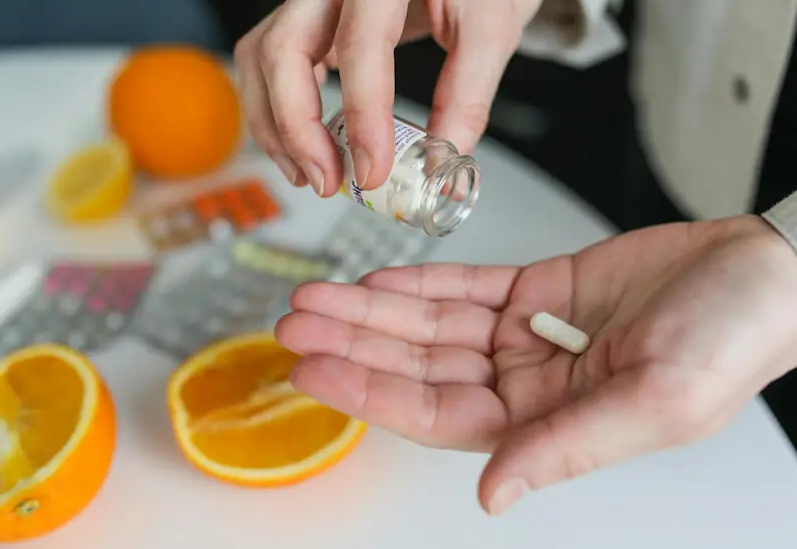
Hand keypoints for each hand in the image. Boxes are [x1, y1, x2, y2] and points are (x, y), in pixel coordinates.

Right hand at [233, 0, 542, 196]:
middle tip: (327, 180)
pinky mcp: (308, 18)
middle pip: (282, 49)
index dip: (363, 118)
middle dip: (296, 128)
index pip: (359, 45)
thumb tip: (438, 164)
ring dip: (275, 126)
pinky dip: (276, 110)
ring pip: (260, 57)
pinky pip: (269, 61)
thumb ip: (467, 94)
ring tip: (311, 174)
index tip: (373, 171)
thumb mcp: (491, 26)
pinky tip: (306, 145)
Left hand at [275, 215, 796, 514]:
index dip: (370, 392)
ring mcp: (527, 336)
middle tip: (296, 323)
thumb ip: (566, 447)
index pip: (435, 413)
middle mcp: (527, 384)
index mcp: (548, 424)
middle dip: (355, 343)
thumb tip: (493, 494)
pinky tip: (379, 280)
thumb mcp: (654, 402)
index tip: (314, 367)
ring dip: (374, 309)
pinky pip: (466, 288)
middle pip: (419, 365)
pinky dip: (421, 283)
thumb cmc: (728, 341)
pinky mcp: (537, 290)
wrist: (760, 274)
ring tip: (317, 295)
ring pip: (431, 324)